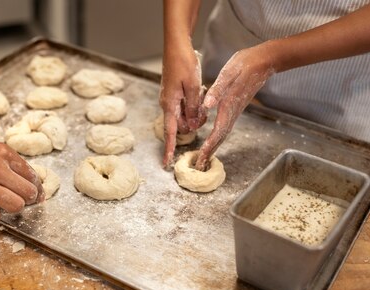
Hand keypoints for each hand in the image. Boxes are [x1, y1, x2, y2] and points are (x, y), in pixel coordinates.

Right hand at [0, 136, 43, 223]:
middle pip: (28, 193)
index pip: (33, 176)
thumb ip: (9, 164)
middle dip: (26, 200)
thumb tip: (30, 184)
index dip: (35, 189)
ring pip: (16, 206)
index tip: (34, 196)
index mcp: (4, 153)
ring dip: (10, 209)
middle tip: (15, 201)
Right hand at [159, 44, 205, 166]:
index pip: (169, 132)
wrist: (176, 45)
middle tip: (204, 112)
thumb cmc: (183, 63)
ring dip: (194, 112)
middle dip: (192, 124)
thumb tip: (192, 125)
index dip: (168, 149)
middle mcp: (168, 103)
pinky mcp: (174, 92)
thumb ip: (193, 107)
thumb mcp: (192, 86)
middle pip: (180, 124)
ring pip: (183, 115)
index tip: (166, 163)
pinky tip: (198, 91)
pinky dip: (192, 104)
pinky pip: (184, 105)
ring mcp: (170, 98)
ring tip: (201, 96)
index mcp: (170, 104)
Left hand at [196, 46, 274, 169]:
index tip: (202, 157)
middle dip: (210, 152)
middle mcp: (232, 111)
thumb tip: (207, 105)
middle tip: (201, 165)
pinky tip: (213, 140)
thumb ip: (218, 89)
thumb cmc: (246, 64)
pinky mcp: (236, 107)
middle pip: (221, 137)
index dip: (209, 146)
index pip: (217, 131)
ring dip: (214, 146)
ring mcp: (235, 110)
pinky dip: (218, 136)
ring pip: (223, 133)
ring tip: (204, 157)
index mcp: (228, 105)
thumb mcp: (229, 73)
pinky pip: (225, 126)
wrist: (264, 61)